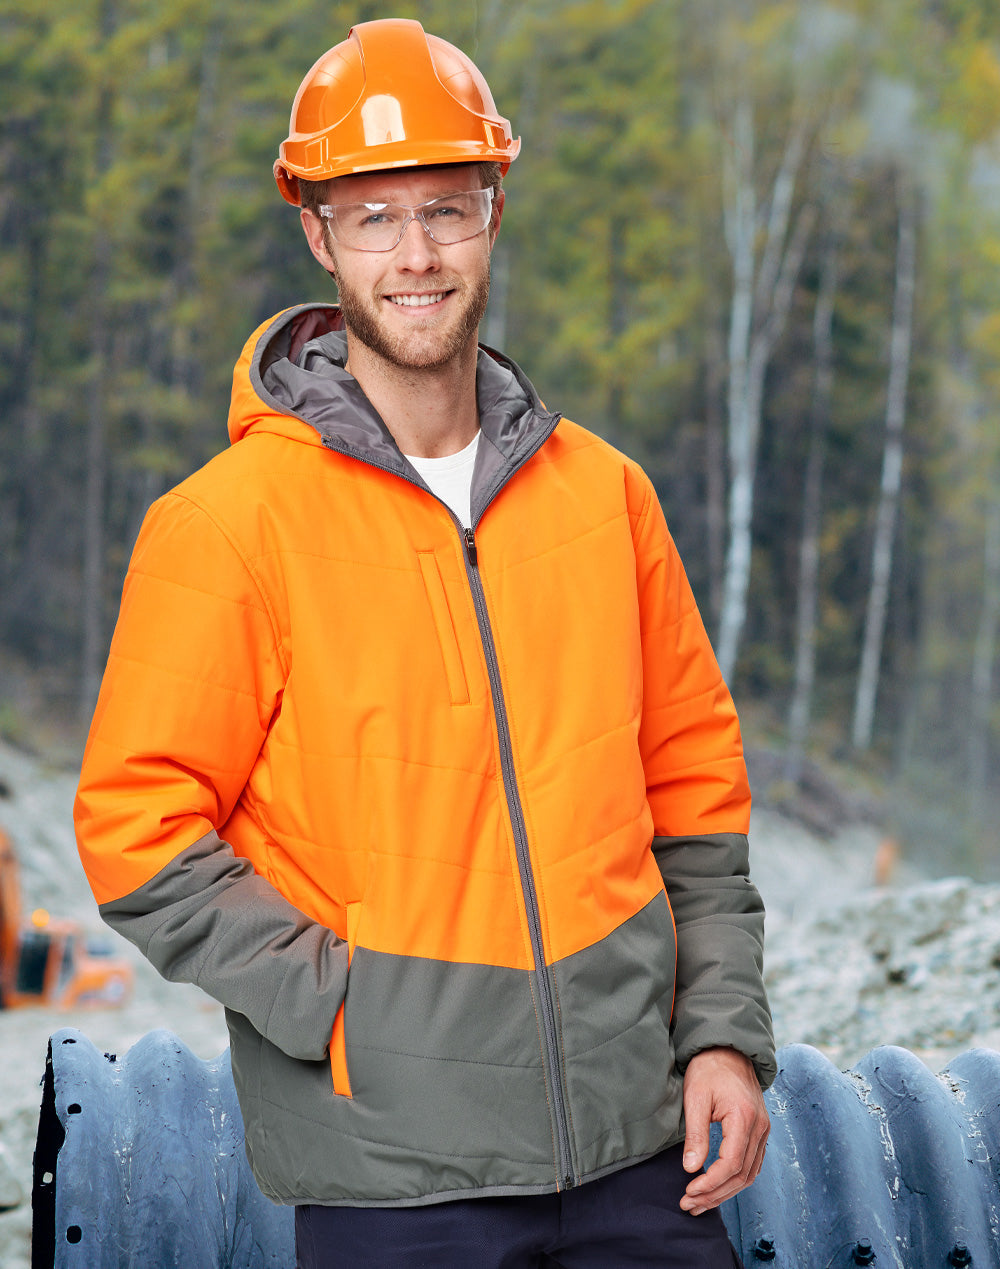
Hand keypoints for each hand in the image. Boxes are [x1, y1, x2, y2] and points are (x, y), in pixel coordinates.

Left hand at [678, 1047, 768, 1214]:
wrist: (728, 1050)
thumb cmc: (709, 1069)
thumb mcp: (696, 1096)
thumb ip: (695, 1134)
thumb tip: (691, 1169)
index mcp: (744, 1118)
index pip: (731, 1164)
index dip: (710, 1184)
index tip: (688, 1192)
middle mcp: (760, 1128)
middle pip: (741, 1175)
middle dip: (714, 1194)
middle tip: (688, 1204)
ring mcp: (763, 1131)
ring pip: (748, 1175)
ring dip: (724, 1192)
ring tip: (699, 1203)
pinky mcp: (759, 1132)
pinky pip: (751, 1165)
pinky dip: (734, 1181)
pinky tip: (716, 1188)